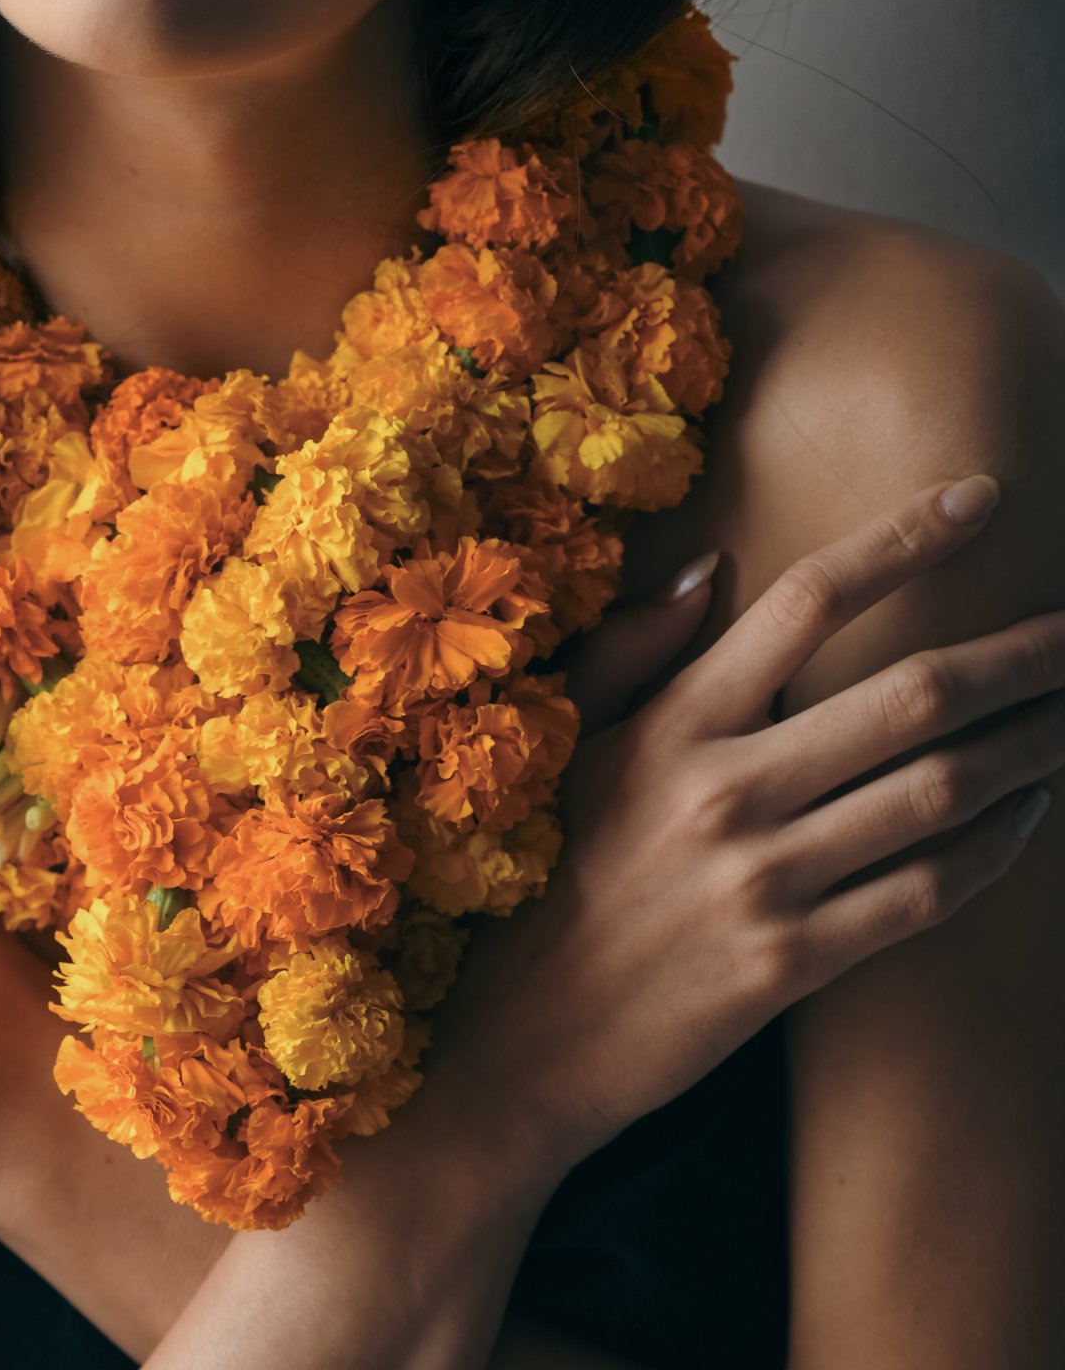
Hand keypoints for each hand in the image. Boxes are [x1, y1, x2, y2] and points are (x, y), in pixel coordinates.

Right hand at [443, 473, 1064, 1184]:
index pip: (807, 598)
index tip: (980, 498)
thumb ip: (636, 647)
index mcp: (674, 720)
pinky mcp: (791, 965)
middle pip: (909, 695)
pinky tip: (1030, 815)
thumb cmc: (543, 871)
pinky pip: (922, 895)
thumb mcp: (570, 742)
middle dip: (1018, 655)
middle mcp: (725, 788)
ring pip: (936, 792)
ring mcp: (763, 880)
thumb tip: (713, 565)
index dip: (903, 538)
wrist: (521, 1037)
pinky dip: (992, 850)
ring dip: (1028, 748)